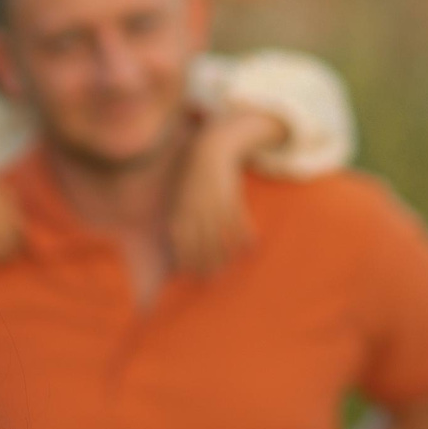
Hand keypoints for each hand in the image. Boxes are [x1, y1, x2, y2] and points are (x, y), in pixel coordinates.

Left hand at [169, 107, 283, 275]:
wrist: (210, 149)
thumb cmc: (194, 177)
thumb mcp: (181, 195)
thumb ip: (181, 216)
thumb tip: (178, 239)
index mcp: (181, 208)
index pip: (182, 240)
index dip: (187, 258)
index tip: (191, 274)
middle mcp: (196, 208)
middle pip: (202, 242)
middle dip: (206, 262)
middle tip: (211, 279)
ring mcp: (214, 202)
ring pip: (220, 234)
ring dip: (225, 253)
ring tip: (228, 268)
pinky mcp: (230, 195)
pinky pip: (237, 219)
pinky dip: (243, 233)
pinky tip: (249, 246)